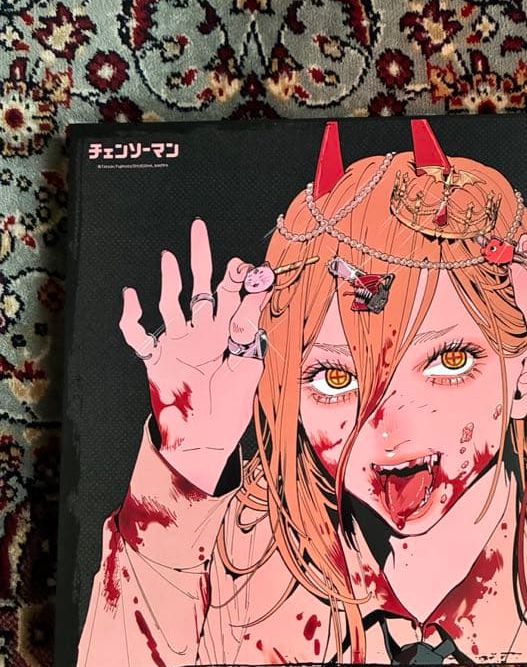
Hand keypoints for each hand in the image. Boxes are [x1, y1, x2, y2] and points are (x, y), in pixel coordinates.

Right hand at [118, 218, 272, 492]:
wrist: (206, 438)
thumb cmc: (231, 407)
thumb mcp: (248, 366)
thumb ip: (250, 331)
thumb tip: (255, 295)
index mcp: (228, 333)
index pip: (233, 296)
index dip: (238, 278)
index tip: (245, 265)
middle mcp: (202, 332)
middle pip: (201, 287)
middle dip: (200, 258)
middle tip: (199, 228)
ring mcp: (178, 343)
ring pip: (172, 303)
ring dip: (170, 281)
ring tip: (170, 257)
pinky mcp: (156, 358)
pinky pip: (138, 335)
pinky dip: (132, 317)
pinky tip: (132, 297)